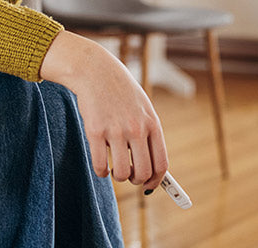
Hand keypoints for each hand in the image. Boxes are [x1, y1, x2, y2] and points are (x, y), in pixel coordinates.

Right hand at [40, 30, 168, 190]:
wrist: (96, 71)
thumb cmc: (121, 92)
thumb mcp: (143, 109)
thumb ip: (149, 134)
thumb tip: (155, 167)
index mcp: (152, 124)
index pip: (161, 163)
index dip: (157, 181)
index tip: (150, 187)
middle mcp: (137, 128)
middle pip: (143, 173)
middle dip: (136, 180)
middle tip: (129, 175)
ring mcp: (116, 130)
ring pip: (121, 173)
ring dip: (117, 176)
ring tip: (114, 167)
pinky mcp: (95, 131)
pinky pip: (100, 165)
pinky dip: (101, 171)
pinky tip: (101, 164)